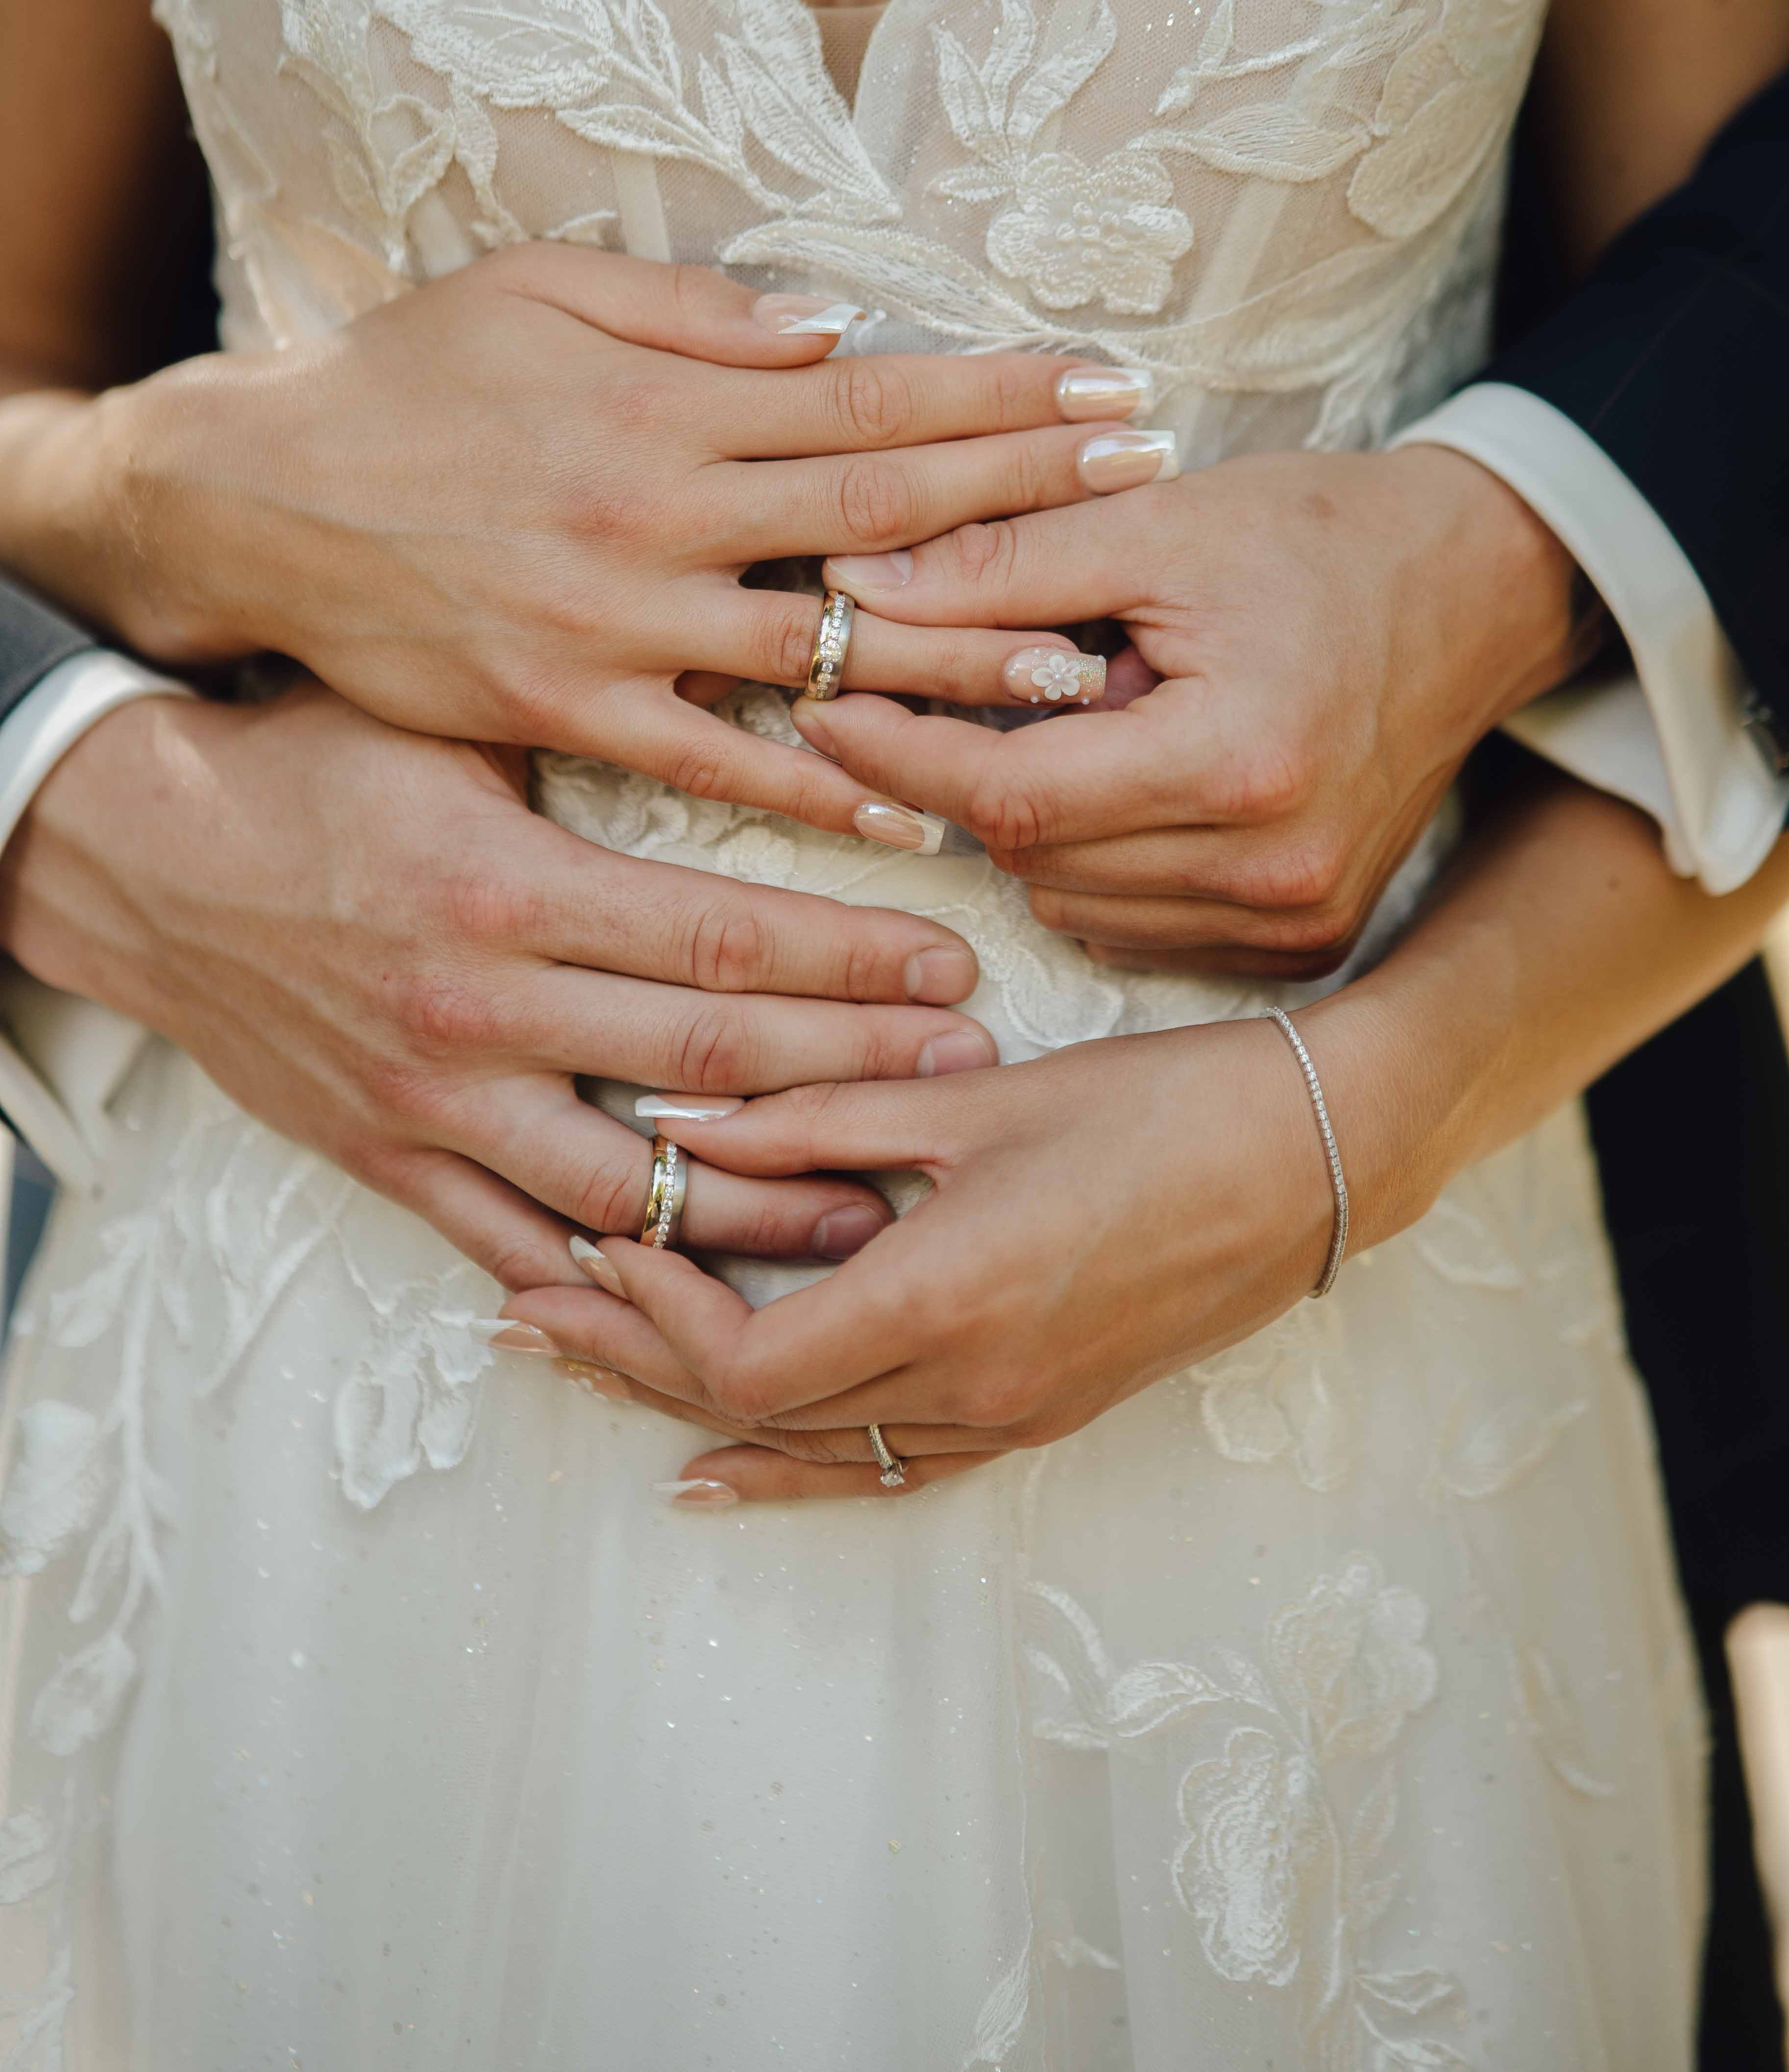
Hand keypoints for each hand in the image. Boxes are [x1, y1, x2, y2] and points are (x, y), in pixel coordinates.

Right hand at [0, 679, 1002, 1292]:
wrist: (141, 856)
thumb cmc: (312, 767)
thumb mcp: (457, 725)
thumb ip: (598, 741)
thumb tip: (760, 708)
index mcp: (511, 890)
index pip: (725, 942)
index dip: (854, 962)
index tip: (953, 968)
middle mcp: (479, 1009)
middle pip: (709, 1066)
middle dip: (854, 1077)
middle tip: (966, 1083)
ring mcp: (430, 1102)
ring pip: (630, 1189)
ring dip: (761, 1210)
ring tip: (871, 1213)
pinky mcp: (386, 1161)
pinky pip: (512, 1247)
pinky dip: (606, 1285)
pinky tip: (699, 1299)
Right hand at [35, 248, 1153, 832]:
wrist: (256, 498)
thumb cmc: (405, 379)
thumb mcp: (533, 290)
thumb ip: (689, 313)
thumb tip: (832, 326)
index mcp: (661, 406)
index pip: (872, 399)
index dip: (1001, 396)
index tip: (1114, 391)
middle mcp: (654, 514)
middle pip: (878, 514)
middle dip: (1028, 499)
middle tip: (1155, 497)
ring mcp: (614, 624)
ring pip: (818, 650)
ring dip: (961, 659)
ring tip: (1090, 666)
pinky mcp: (567, 711)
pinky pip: (715, 764)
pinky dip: (817, 786)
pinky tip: (915, 805)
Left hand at [494, 999, 1415, 1502]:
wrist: (1309, 1160)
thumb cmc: (1157, 1106)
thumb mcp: (973, 1097)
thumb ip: (818, 1116)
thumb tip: (677, 1125)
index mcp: (941, 1304)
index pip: (743, 1361)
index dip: (650, 1316)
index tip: (592, 1242)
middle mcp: (965, 1389)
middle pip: (751, 1417)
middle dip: (629, 1363)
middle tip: (528, 1314)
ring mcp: (1005, 1416)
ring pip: (810, 1450)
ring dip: (688, 1411)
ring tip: (588, 1371)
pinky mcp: (1036, 1414)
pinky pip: (886, 1468)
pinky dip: (791, 1465)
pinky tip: (723, 1469)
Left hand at [798, 443, 1589, 970]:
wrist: (1479, 590)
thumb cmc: (1323, 537)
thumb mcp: (1160, 521)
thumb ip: (1003, 564)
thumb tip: (853, 596)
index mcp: (1241, 763)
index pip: (1010, 792)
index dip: (900, 748)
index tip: (825, 702)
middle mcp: (1273, 869)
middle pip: (1032, 854)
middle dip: (959, 774)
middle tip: (920, 693)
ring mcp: (1295, 919)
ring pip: (1072, 898)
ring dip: (1029, 820)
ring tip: (1063, 720)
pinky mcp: (1304, 939)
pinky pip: (1135, 924)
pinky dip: (1096, 861)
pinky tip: (1121, 778)